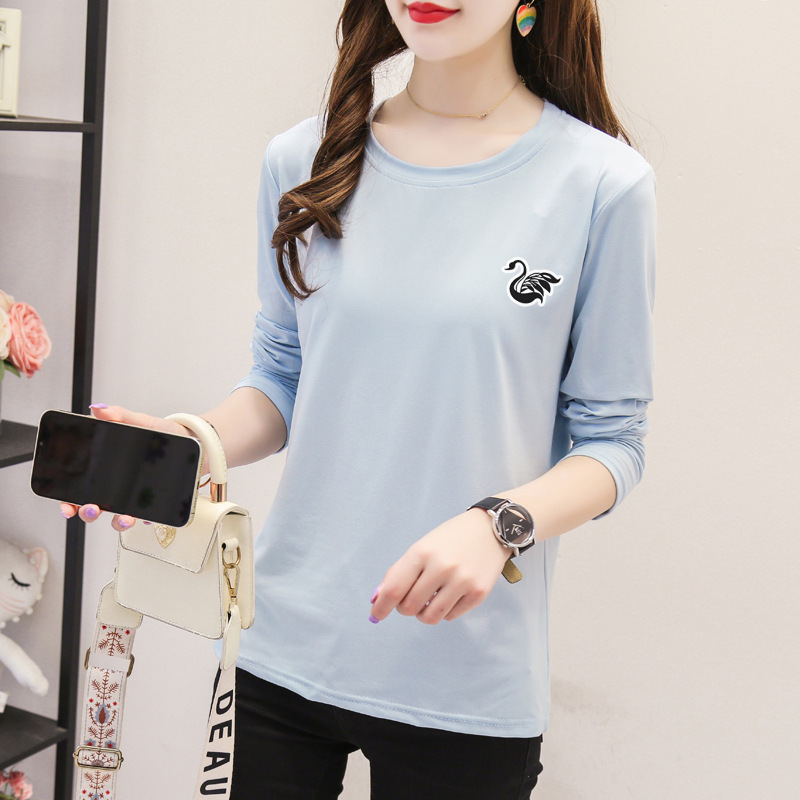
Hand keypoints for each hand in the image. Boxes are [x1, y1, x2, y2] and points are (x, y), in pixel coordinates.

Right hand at [58, 403, 189, 531]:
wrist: (196, 442)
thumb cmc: (167, 433)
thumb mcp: (142, 422)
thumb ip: (121, 416)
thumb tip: (98, 409)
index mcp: (108, 468)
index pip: (80, 488)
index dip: (69, 501)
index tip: (67, 506)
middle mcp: (118, 486)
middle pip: (94, 507)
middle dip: (88, 513)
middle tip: (91, 509)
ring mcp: (135, 496)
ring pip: (118, 517)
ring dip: (117, 522)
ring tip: (124, 517)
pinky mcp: (155, 502)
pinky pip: (146, 517)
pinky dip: (144, 520)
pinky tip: (145, 516)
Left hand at [369, 509, 509, 625]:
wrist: (490, 529)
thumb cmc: (451, 538)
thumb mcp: (422, 547)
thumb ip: (399, 572)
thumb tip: (378, 599)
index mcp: (423, 552)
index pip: (394, 589)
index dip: (381, 606)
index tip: (376, 615)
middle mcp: (442, 567)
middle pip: (410, 607)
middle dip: (405, 608)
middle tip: (410, 599)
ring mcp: (462, 581)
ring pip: (430, 617)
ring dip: (423, 613)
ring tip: (429, 600)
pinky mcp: (478, 593)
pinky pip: (450, 617)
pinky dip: (444, 611)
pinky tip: (449, 595)